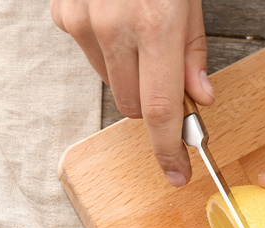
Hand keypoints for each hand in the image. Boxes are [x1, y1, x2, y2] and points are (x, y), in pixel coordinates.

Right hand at [50, 0, 214, 185]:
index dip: (168, 149)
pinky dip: (108, 51)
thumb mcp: (192, 1)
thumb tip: (200, 100)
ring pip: (111, 84)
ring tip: (142, 36)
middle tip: (169, 83)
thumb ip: (194, 54)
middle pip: (132, 106)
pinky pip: (91, 56)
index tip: (176, 173)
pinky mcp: (64, 16)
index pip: (158, 111)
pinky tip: (118, 21)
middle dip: (152, 106)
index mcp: (155, 26)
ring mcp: (82, 23)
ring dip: (130, 75)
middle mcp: (113, 28)